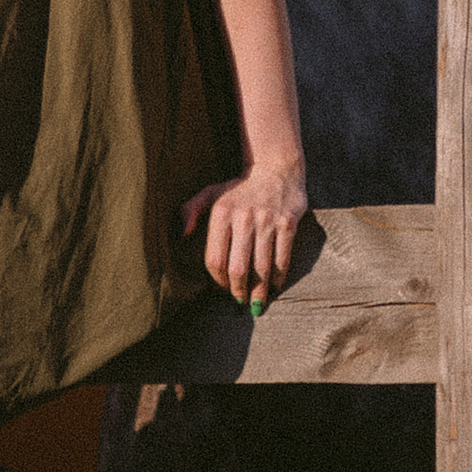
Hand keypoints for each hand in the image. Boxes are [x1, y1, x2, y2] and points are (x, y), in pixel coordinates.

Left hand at [181, 158, 308, 308]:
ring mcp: (267, 221)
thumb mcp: (210, 193)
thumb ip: (190, 211)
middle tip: (239, 303)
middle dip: (238, 291)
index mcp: (221, 212)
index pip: (215, 259)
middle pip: (238, 268)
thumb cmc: (238, 188)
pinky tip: (275, 287)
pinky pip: (282, 258)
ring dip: (259, 291)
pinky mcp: (288, 223)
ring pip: (262, 268)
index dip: (218, 281)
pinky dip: (278, 278)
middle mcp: (243, 217)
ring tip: (255, 304)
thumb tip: (183, 235)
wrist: (275, 168)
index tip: (222, 289)